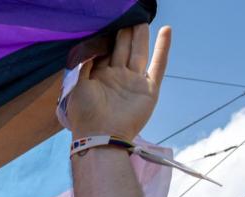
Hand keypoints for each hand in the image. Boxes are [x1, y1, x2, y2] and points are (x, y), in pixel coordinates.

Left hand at [65, 24, 168, 138]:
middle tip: (125, 14)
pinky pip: (159, 65)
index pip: (104, 52)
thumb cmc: (84, 113)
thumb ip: (84, 64)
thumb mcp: (77, 84)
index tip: (108, 21)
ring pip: (138, 52)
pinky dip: (163, 48)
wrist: (99, 135)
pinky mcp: (149, 89)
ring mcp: (133, 82)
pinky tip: (166, 30)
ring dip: (139, 35)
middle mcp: (116, 77)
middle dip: (123, 32)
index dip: (106, 37)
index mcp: (97, 77)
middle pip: (122, 48)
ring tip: (140, 18)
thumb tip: (89, 45)